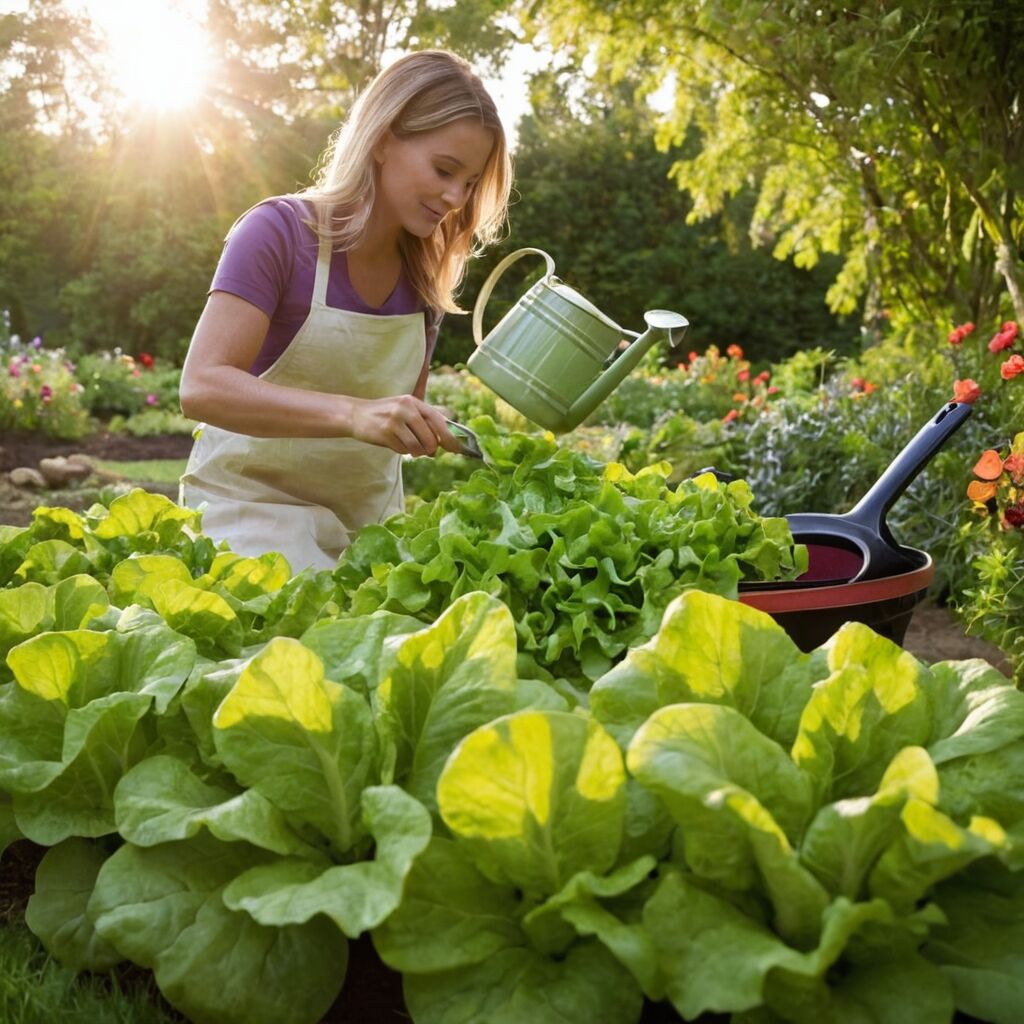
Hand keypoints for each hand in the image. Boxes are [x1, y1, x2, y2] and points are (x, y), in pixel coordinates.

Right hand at [347, 394, 463, 455]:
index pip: (439, 420)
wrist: (356, 415)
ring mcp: (394, 420)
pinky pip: (403, 450)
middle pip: (431, 438)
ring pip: (417, 447)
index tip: (458, 450)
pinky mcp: (385, 433)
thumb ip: (424, 423)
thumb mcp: (406, 411)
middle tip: (424, 449)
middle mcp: (405, 408)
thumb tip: (443, 445)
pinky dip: (402, 451)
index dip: (450, 438)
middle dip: (430, 449)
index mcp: (414, 401)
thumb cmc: (386, 415)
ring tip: (407, 444)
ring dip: (415, 452)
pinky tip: (394, 443)